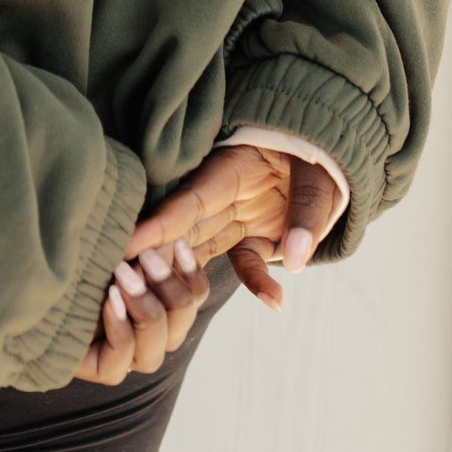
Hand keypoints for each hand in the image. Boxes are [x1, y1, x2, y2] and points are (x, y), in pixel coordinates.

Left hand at [72, 241, 210, 383]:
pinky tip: (110, 300)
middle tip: (143, 258)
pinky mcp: (102, 370)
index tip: (177, 243)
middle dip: (167, 286)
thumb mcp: (121, 245)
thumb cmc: (82, 255)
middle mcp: (152, 334)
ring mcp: (129, 356)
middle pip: (182, 320)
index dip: (193, 274)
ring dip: (145, 306)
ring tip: (122, 275)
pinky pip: (121, 362)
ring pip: (158, 345)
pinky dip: (119, 328)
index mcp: (162, 301)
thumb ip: (150, 244)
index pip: (194, 297)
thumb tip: (175, 235)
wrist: (34, 278)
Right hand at [121, 144, 338, 310]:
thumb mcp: (318, 171)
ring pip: (200, 249)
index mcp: (229, 169)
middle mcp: (224, 196)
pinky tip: (277, 301)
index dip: (160, 223)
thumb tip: (294, 260)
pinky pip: (247, 263)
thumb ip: (307, 210)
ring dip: (182, 275)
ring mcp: (237, 216)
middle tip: (123, 280)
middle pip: (183, 230)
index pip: (189, 201)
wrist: (328, 148)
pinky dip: (258, 282)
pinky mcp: (255, 235)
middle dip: (153, 256)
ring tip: (157, 302)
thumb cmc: (317, 150)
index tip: (129, 244)